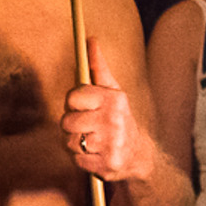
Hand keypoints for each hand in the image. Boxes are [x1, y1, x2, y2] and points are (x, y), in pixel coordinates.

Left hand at [60, 37, 148, 183]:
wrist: (139, 155)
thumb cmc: (118, 118)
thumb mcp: (112, 91)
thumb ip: (98, 67)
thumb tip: (90, 39)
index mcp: (113, 100)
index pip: (72, 97)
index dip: (72, 104)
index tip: (82, 107)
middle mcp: (114, 120)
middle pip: (67, 122)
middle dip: (72, 126)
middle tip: (87, 126)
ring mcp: (111, 144)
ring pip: (70, 142)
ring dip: (75, 143)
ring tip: (91, 141)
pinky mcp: (106, 165)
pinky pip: (77, 160)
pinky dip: (82, 159)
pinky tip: (95, 155)